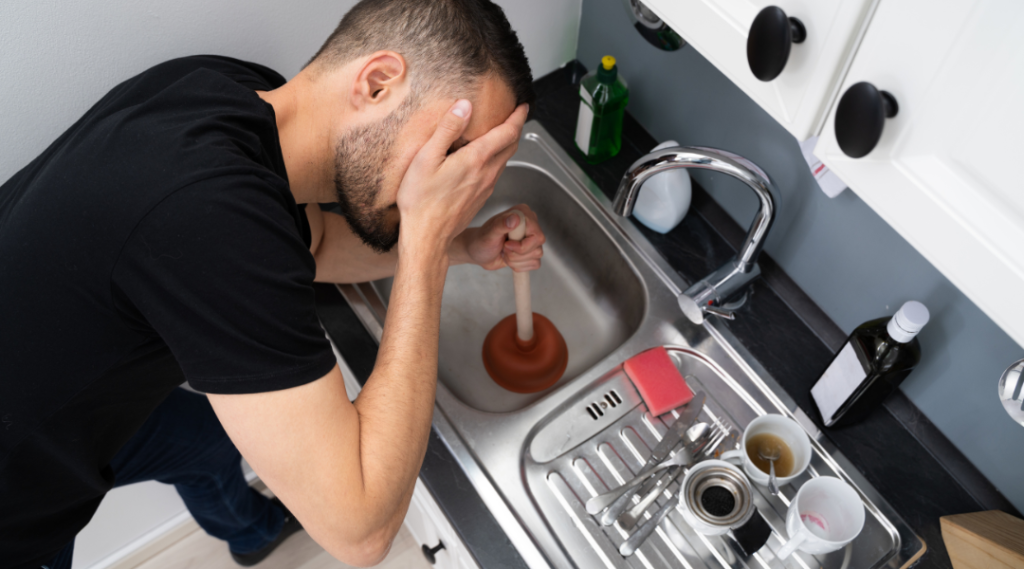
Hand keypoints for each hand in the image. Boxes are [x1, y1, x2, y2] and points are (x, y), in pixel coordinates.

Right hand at [396, 100, 528, 258]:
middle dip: (516, 128)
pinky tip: (485, 159)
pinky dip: (497, 160)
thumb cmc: (421, 200)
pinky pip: (495, 174)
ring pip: (504, 161)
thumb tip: (464, 106)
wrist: (427, 237)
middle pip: (511, 146)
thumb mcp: (426, 158)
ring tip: (502, 134)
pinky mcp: (480, 199)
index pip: (508, 133)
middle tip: (516, 116)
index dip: (518, 117)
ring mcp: (485, 188)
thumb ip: (447, 129)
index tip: (523, 106)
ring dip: (508, 145)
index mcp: (476, 160)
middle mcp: (486, 174)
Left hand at [453, 205, 545, 271]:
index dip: (522, 246)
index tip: (506, 245)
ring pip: (537, 257)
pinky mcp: (531, 251)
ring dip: (516, 260)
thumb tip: (515, 218)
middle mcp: (530, 225)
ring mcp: (531, 238)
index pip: (537, 236)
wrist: (477, 252)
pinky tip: (509, 259)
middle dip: (517, 255)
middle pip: (538, 248)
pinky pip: (535, 263)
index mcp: (523, 214)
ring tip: (504, 253)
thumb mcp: (489, 234)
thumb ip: (501, 225)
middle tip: (504, 249)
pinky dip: (520, 266)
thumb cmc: (481, 241)